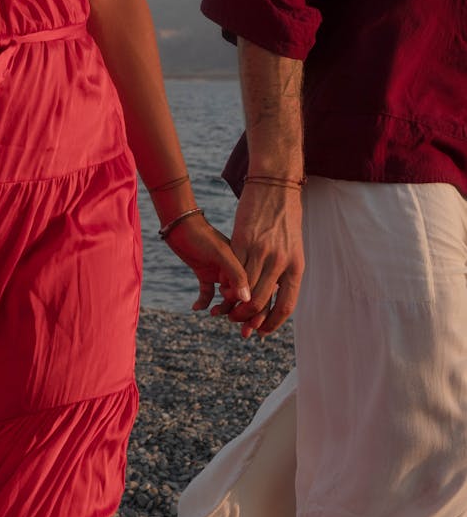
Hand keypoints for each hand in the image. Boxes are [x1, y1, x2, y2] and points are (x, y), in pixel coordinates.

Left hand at [163, 213, 250, 312]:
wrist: (180, 224)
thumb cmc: (202, 236)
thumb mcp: (221, 255)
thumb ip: (236, 275)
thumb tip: (247, 299)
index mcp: (244, 263)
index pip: (254, 288)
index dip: (251, 303)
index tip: (240, 310)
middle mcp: (234, 269)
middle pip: (242, 295)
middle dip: (238, 309)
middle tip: (229, 319)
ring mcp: (219, 272)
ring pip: (225, 296)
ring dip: (221, 307)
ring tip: (213, 313)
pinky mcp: (204, 272)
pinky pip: (207, 292)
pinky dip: (203, 302)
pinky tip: (195, 307)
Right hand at [219, 184, 303, 337]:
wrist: (275, 184)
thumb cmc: (285, 216)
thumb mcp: (292, 246)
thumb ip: (283, 270)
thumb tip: (272, 294)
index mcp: (296, 266)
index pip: (285, 305)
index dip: (271, 324)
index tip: (261, 332)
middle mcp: (280, 261)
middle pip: (260, 301)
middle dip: (246, 318)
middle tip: (236, 323)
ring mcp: (260, 251)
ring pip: (243, 288)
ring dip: (232, 304)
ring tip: (225, 311)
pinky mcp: (242, 241)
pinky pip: (231, 270)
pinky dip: (225, 285)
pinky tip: (220, 291)